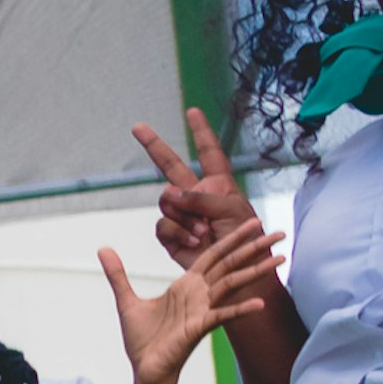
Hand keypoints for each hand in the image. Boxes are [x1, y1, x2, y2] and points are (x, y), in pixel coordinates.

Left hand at [101, 221, 279, 383]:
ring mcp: (203, 309)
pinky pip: (223, 315)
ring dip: (257, 271)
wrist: (144, 368)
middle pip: (230, 263)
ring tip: (282, 258)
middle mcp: (199, 294)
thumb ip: (118, 275)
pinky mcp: (200, 327)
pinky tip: (259, 303)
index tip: (252, 222)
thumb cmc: (142, 338)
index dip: (231, 237)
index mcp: (185, 285)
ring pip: (233, 284)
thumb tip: (103, 249)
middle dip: (254, 247)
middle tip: (280, 232)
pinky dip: (240, 309)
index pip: (212, 254)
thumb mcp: (126, 300)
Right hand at [132, 107, 264, 265]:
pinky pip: (163, 225)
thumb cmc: (245, 237)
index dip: (201, 132)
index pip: (209, 152)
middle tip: (137, 127)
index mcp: (218, 185)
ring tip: (204, 231)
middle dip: (154, 146)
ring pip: (166, 201)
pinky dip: (178, 232)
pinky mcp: (172, 235)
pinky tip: (193, 241)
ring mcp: (183, 215)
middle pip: (171, 165)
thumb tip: (169, 193)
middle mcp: (197, 195)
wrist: (236, 271)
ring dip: (183, 216)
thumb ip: (201, 197)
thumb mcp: (231, 209)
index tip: (192, 112)